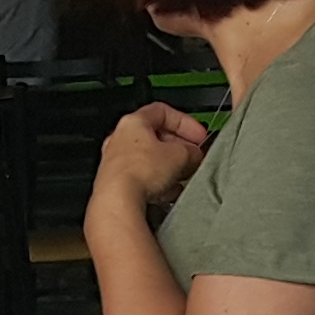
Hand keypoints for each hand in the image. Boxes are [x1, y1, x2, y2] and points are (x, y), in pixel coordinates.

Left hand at [95, 102, 212, 211]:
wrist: (118, 201)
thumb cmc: (138, 173)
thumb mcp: (180, 156)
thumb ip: (192, 151)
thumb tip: (195, 155)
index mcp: (133, 123)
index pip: (163, 112)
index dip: (185, 122)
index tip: (198, 134)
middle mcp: (120, 139)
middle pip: (156, 137)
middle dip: (179, 147)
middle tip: (193, 156)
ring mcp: (116, 162)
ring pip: (150, 160)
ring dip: (170, 167)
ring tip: (183, 175)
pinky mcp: (116, 183)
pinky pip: (142, 178)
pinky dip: (157, 182)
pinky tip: (169, 192)